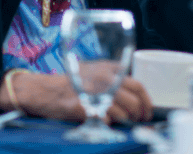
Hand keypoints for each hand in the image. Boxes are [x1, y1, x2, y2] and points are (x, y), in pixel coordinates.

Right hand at [0, 72, 151, 123]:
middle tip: (138, 120)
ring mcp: (95, 93)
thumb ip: (113, 77)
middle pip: (133, 100)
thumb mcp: (94, 70)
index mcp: (109, 68)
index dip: (146, 101)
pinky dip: (108, 123)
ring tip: (122, 122)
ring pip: (122, 112)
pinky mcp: (86, 107)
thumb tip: (133, 94)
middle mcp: (105, 79)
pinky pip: (105, 120)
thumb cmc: (71, 82)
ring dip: (124, 121)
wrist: (46, 90)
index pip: (138, 85)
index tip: (147, 110)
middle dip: (139, 113)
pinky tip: (103, 121)